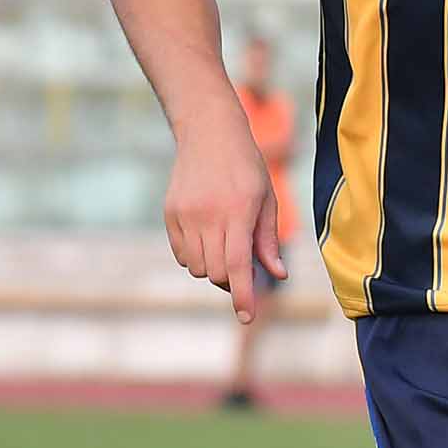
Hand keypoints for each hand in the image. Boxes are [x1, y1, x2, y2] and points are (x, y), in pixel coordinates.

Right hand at [163, 114, 282, 323]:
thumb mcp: (266, 199)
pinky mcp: (170, 214)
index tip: (246, 316)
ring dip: (213, 268)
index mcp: (237, 212)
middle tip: (243, 268)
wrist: (209, 132)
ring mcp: (185, 215)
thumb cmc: (246, 166)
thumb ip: (268, 240)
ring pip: (197, 267)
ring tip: (224, 246)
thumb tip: (277, 275)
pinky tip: (206, 238)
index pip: (237, 266)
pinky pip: (182, 255)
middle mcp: (207, 216)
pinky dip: (195, 257)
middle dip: (231, 280)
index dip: (243, 295)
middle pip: (216, 272)